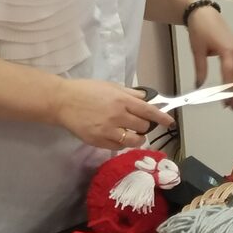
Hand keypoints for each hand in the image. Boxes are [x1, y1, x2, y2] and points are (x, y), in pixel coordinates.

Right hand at [52, 80, 172, 149]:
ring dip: (137, 138)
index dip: (162, 118)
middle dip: (145, 125)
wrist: (62, 102)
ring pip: (133, 140)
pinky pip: (118, 146)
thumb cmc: (86, 90)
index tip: (170, 122)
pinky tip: (118, 137)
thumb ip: (130, 93)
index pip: (149, 111)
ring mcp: (108, 130)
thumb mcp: (110, 86)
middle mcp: (118, 116)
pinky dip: (122, 143)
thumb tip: (146, 98)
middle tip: (139, 123)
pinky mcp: (98, 141)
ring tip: (133, 134)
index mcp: (122, 100)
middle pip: (143, 126)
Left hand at [185, 3, 232, 108]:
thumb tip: (199, 85)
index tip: (227, 103)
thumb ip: (200, 69)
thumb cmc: (200, 28)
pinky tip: (231, 83)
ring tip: (231, 98)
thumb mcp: (197, 50)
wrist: (202, 11)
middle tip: (232, 106)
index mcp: (228, 51)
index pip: (230, 76)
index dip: (229, 91)